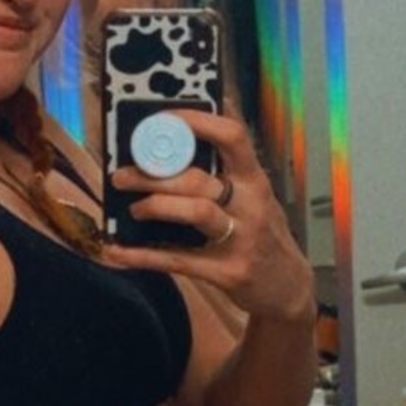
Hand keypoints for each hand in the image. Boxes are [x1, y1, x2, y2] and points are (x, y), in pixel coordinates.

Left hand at [103, 110, 314, 323]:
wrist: (288, 287)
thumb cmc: (263, 233)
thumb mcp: (255, 195)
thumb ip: (228, 168)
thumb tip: (190, 129)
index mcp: (254, 180)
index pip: (232, 137)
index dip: (196, 122)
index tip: (161, 118)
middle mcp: (250, 205)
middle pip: (198, 178)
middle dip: (154, 173)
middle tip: (122, 175)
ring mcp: (241, 239)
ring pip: (194, 211)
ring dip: (154, 206)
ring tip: (132, 208)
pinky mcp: (227, 272)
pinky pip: (178, 260)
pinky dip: (141, 255)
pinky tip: (116, 251)